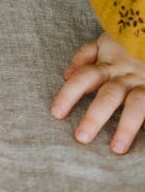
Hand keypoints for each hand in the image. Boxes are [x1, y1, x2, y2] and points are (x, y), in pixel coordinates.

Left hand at [51, 33, 144, 153]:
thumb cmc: (125, 44)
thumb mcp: (103, 43)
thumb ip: (84, 56)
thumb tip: (66, 74)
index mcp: (108, 64)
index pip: (84, 78)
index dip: (69, 94)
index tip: (56, 113)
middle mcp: (125, 76)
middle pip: (108, 96)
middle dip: (94, 117)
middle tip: (81, 137)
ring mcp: (143, 84)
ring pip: (136, 106)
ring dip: (125, 127)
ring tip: (117, 148)